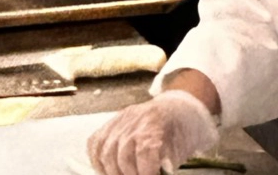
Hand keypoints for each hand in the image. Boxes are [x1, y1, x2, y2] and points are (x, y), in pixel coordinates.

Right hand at [86, 90, 218, 174]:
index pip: (143, 149)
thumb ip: (164, 165)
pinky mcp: (110, 123)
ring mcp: (119, 119)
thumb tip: (156, 173)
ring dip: (112, 172)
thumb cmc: (182, 131)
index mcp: (155, 121)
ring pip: (104, 150)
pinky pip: (95, 143)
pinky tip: (107, 171)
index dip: (145, 171)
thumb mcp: (180, 149)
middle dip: (127, 174)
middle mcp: (133, 118)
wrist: (178, 109)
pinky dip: (98, 161)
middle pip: (121, 153)